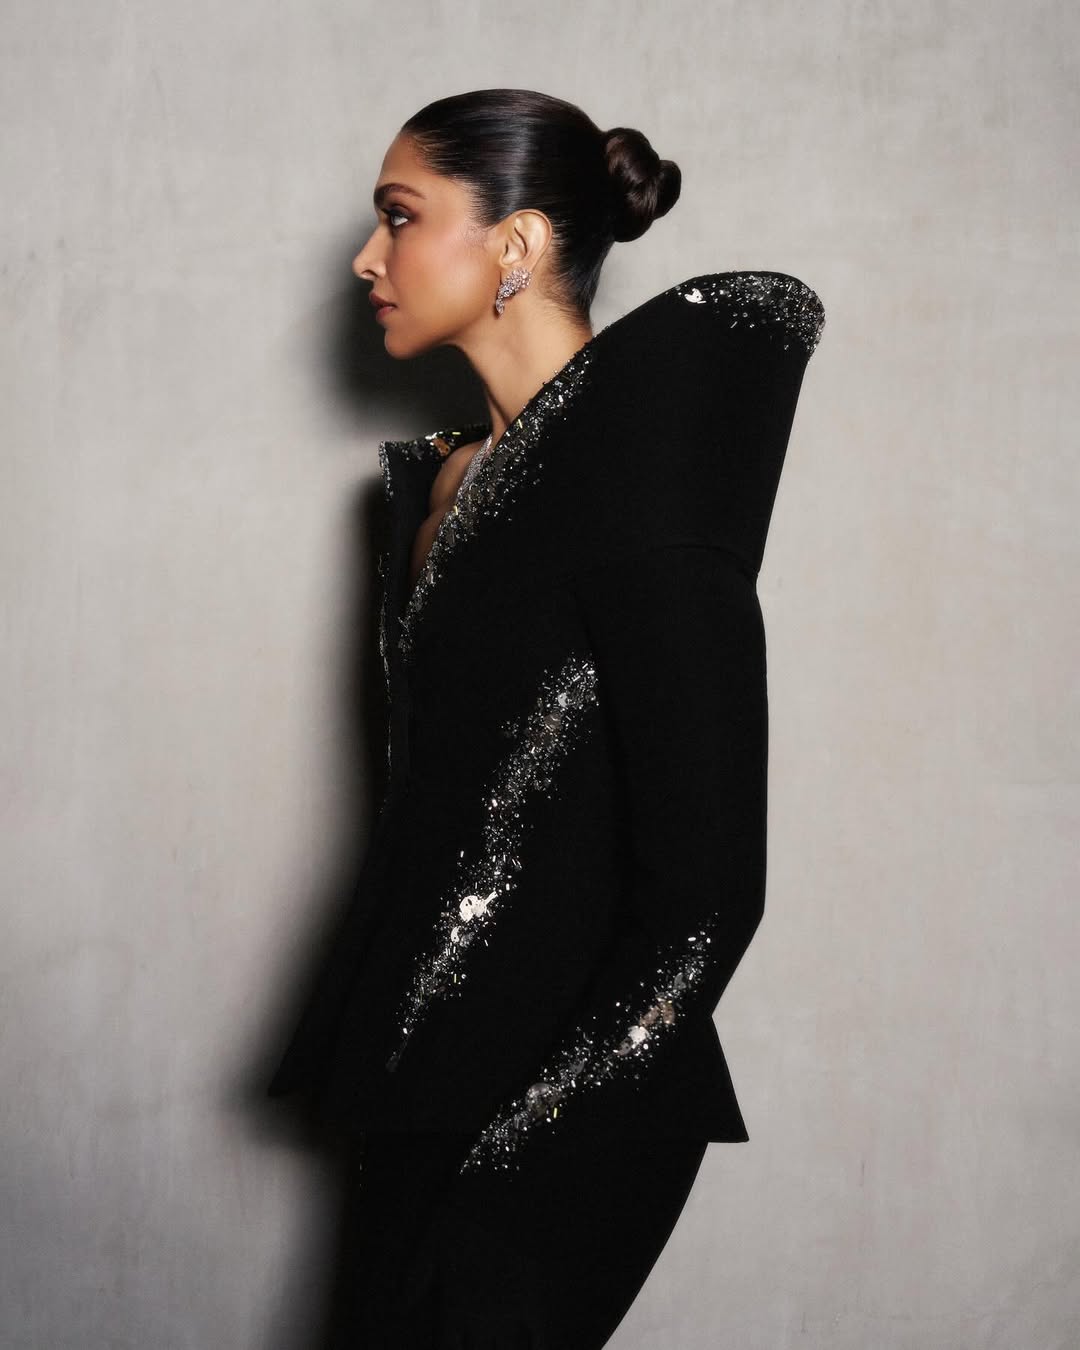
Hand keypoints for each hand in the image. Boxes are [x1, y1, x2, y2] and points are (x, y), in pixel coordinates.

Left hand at [402, 1190, 553, 1348]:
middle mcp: (479, 1319)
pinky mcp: (531, 1301)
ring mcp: (508, 1313)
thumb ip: (415, 1277)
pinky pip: (538, 1337)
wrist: (498, 1200)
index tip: (451, 1349)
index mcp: (453, 1307)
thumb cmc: (460, 1220)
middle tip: (477, 1348)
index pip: (447, 1349)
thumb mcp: (429, 1244)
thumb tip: (401, 1305)